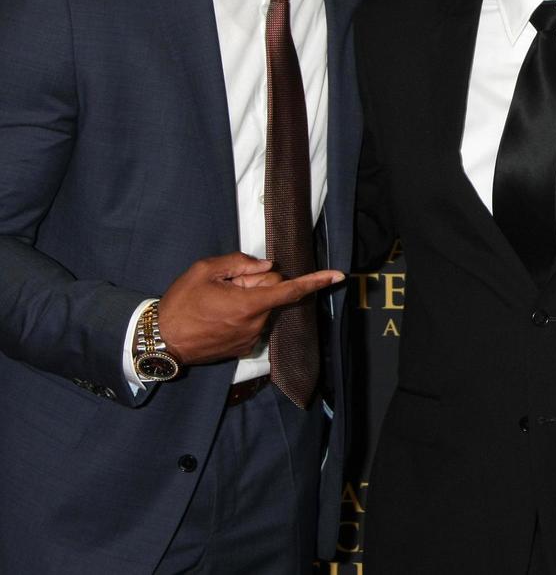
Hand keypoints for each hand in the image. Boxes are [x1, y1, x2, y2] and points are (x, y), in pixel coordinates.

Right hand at [157, 253, 344, 364]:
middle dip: (257, 284)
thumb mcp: (204, 271)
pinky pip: (253, 323)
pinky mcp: (243, 348)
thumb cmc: (180, 303)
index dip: (316, 281)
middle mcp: (255, 324)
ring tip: (217, 303)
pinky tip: (218, 316)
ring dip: (248, 300)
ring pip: (262, 308)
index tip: (338, 276)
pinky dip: (242, 315)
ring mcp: (250, 338)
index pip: (290, 290)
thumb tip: (266, 266)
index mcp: (249, 303)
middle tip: (227, 285)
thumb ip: (239, 263)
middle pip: (272, 293)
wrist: (161, 342)